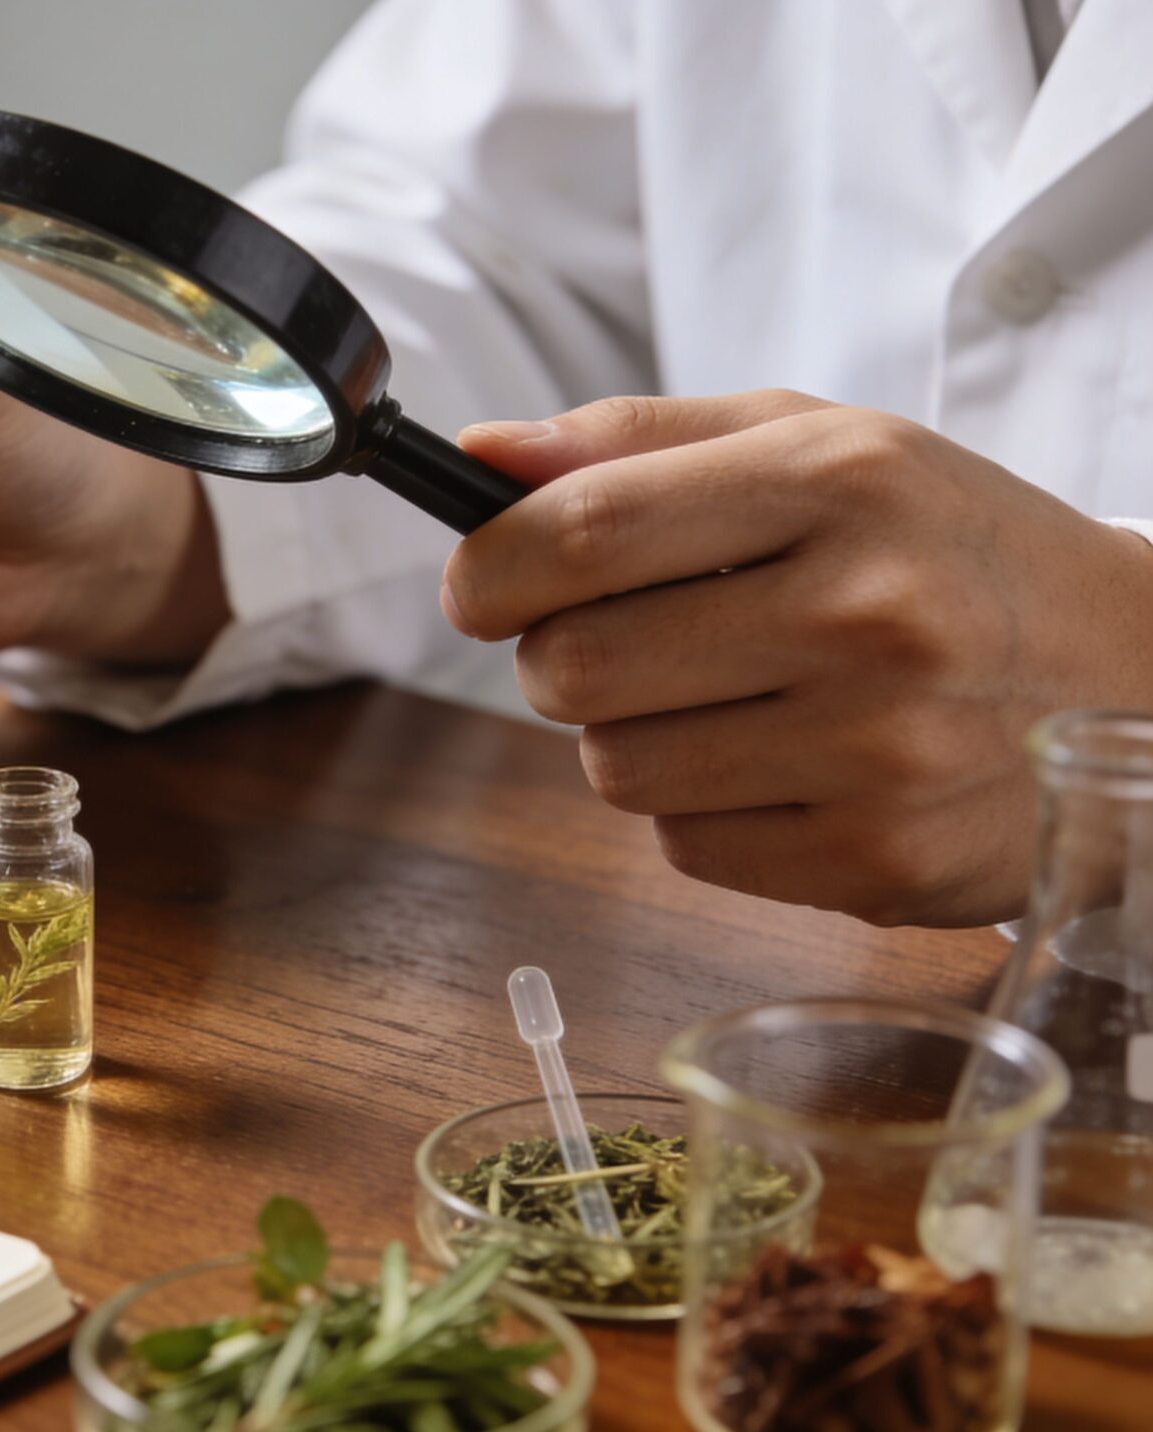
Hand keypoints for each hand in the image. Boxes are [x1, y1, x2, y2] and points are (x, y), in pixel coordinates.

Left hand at [443, 391, 1152, 926]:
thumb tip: (479, 454)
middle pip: (572, 667)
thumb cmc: (946, 547)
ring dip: (635, 738)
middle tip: (633, 640)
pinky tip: (788, 765)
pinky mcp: (877, 857)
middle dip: (563, 658)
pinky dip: (704, 810)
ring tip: (733, 698)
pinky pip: (685, 847)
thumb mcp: (819, 445)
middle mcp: (864, 611)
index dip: (490, 567)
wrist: (1139, 670)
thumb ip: (639, 440)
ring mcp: (878, 746)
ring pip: (614, 770)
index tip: (483, 583)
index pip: (580, 531)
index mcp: (838, 480)